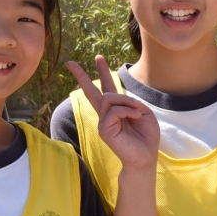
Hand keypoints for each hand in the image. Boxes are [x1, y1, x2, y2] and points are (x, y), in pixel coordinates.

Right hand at [67, 56, 159, 171]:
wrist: (145, 157)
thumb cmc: (146, 136)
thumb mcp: (143, 112)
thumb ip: (130, 102)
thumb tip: (116, 100)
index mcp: (117, 109)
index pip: (108, 88)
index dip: (103, 73)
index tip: (98, 58)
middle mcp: (107, 115)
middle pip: (92, 92)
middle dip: (82, 76)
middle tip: (70, 63)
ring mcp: (103, 122)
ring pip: (109, 98)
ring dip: (127, 102)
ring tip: (137, 112)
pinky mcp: (104, 129)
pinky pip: (115, 111)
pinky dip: (127, 111)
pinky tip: (134, 118)